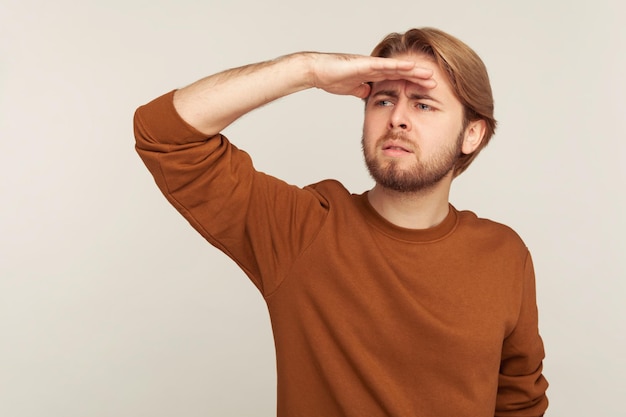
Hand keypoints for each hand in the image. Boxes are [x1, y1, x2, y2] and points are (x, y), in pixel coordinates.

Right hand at [307, 52, 435, 97]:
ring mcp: (371, 64)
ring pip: (398, 67)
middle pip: (402, 73)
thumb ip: (361, 90)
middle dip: (418, 78)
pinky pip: (386, 65)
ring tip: (430, 75)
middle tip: (435, 83)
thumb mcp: (351, 89)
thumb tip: (370, 94)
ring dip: (414, 71)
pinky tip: (411, 66)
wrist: (317, 72)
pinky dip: (399, 65)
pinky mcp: (366, 63)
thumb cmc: (330, 78)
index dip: (411, 84)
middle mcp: (375, 68)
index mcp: (372, 75)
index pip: (397, 80)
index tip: (424, 91)